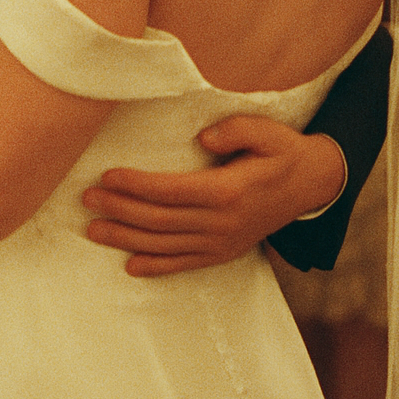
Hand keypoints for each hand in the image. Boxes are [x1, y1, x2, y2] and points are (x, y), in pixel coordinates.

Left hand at [82, 117, 345, 275]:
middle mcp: (221, 223)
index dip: (137, 185)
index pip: (171, 191)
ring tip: (93, 230)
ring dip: (126, 239)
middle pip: (160, 220)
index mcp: (228, 191)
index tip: (107, 176)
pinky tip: (130, 266)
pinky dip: (156, 268)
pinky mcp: (223, 253)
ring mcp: (221, 243)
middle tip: (86, 199)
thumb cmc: (283, 152)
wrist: (312, 186)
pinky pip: (184, 264)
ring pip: (165, 245)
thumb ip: (236, 130)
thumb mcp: (268, 132)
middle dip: (120, 210)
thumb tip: (203, 138)